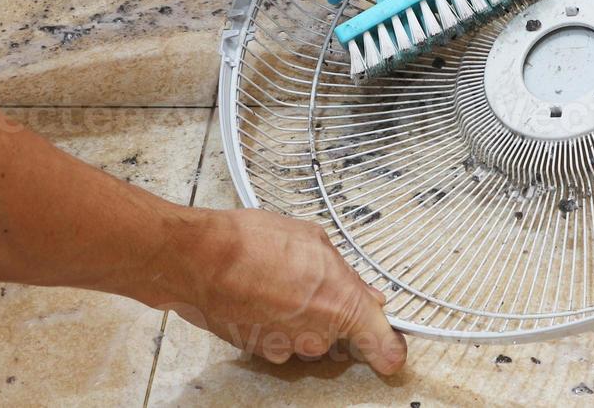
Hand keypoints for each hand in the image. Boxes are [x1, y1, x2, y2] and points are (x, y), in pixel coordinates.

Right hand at [171, 209, 406, 373]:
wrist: (199, 260)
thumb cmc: (251, 244)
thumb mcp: (313, 240)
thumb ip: (345, 273)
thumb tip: (364, 291)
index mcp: (341, 305)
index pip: (381, 344)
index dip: (390, 349)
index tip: (394, 352)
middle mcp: (317, 336)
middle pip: (338, 332)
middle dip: (330, 309)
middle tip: (310, 279)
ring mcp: (286, 348)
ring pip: (306, 335)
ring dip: (298, 313)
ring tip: (277, 279)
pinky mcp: (259, 351)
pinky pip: (278, 337)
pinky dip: (273, 319)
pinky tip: (260, 291)